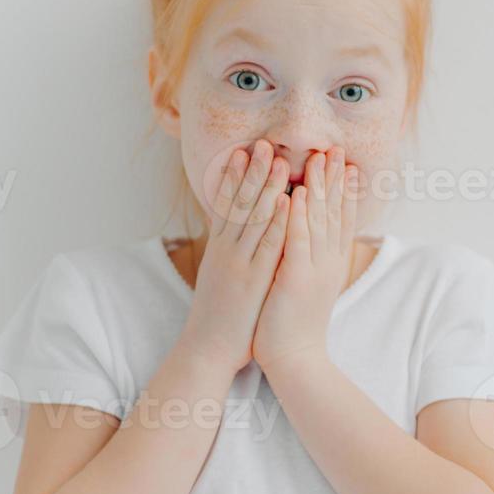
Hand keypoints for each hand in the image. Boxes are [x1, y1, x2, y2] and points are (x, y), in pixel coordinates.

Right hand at [179, 139, 290, 373]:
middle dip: (252, 172)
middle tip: (263, 143)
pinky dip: (277, 221)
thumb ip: (227, 251)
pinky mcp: (252, 280)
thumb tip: (231, 229)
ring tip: (278, 159)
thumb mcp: (220, 276)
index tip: (245, 150)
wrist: (207, 350)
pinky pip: (267, 246)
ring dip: (266, 187)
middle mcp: (227, 250)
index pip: (228, 204)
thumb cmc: (221, 315)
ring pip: (253, 218)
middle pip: (240, 203)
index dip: (237, 176)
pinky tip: (286, 201)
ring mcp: (239, 263)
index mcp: (221, 249)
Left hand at [252, 147, 358, 374]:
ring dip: (320, 186)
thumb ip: (313, 259)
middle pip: (334, 212)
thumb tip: (315, 238)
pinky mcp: (296, 277)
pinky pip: (298, 240)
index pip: (341, 218)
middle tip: (336, 149)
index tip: (347, 164)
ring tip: (320, 158)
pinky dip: (300, 216)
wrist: (294, 357)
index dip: (345, 190)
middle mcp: (328, 261)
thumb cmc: (295, 322)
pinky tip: (299, 193)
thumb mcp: (310, 284)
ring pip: (319, 219)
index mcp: (330, 261)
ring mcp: (314, 268)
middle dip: (335, 178)